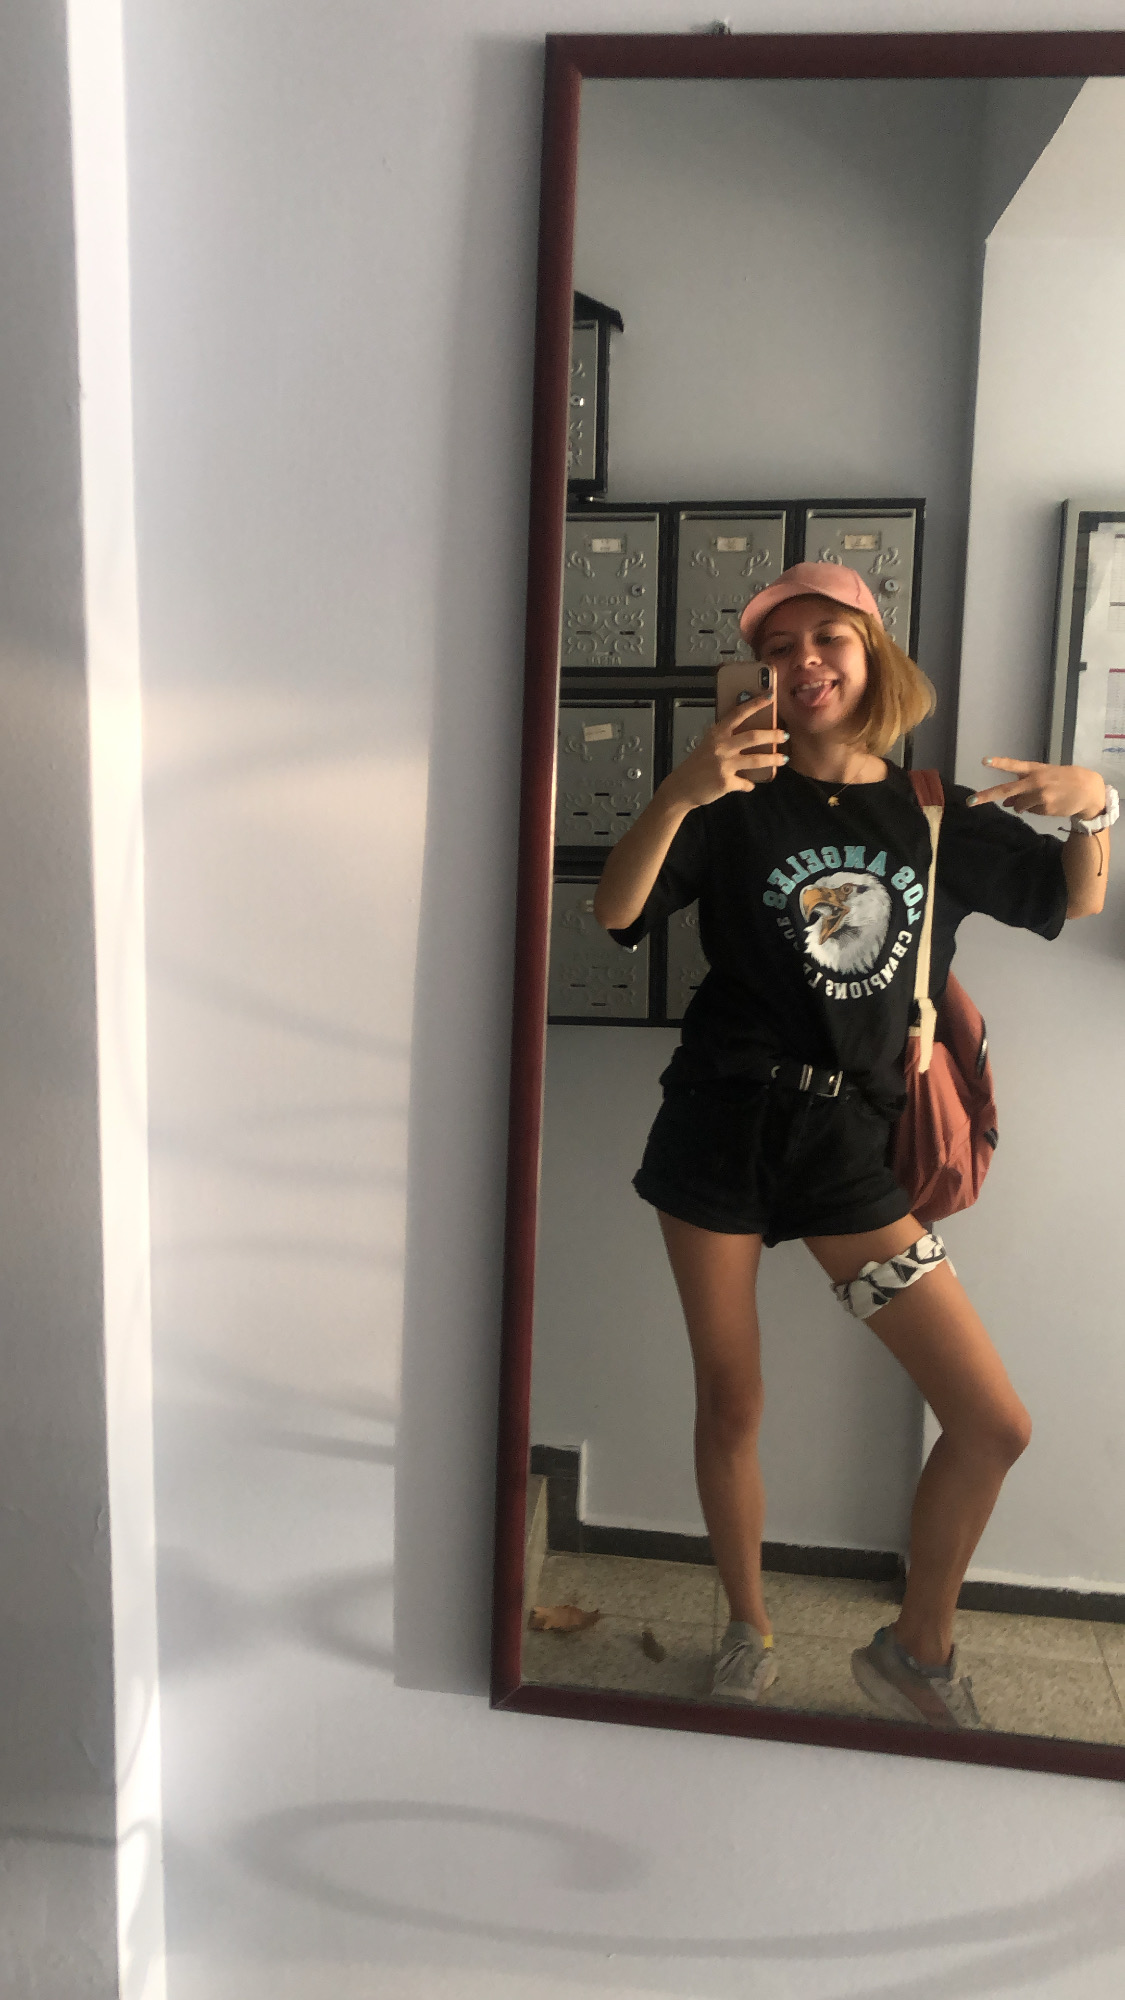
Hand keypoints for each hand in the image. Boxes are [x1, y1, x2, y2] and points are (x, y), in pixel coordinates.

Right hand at [662, 694, 787, 810]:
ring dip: (773, 759)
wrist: (681, 787)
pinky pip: (745, 783)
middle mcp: (721, 747)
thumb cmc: (697, 764)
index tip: (770, 696)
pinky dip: (749, 784)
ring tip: (783, 759)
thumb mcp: (709, 744)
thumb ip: (726, 738)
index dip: (755, 704)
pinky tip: (750, 784)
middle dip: (773, 735)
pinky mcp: (725, 782)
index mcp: (717, 733)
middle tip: (784, 735)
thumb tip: (750, 734)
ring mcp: (724, 765)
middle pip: (754, 737)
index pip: (738, 713)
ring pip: (756, 760)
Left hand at [969, 757, 1106, 820]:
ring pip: (1019, 805)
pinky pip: (1031, 812)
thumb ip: (1024, 786)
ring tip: (1038, 798)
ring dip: (1021, 805)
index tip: (985, 761)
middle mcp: (1035, 782)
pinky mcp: (1046, 808)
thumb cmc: (1063, 779)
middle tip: (970, 802)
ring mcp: (1040, 796)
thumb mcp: (1044, 777)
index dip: (999, 763)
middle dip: (986, 796)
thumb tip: (1005, 802)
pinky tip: (1048, 804)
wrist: (1087, 789)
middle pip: (1006, 790)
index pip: (1014, 765)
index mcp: (1034, 769)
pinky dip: (1035, 810)